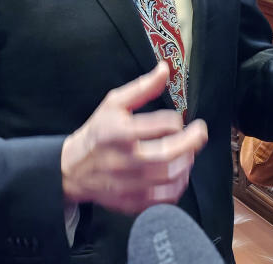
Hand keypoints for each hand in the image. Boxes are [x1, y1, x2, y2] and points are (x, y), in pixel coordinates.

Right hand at [60, 62, 208, 215]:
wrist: (72, 168)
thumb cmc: (97, 132)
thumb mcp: (114, 103)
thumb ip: (142, 87)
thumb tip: (165, 69)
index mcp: (121, 132)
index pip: (163, 125)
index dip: (177, 120)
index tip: (178, 121)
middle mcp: (125, 160)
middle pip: (169, 154)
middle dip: (192, 143)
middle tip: (200, 134)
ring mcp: (128, 184)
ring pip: (170, 177)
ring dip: (186, 163)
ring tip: (188, 153)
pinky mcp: (131, 202)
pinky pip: (164, 199)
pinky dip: (178, 186)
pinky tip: (178, 174)